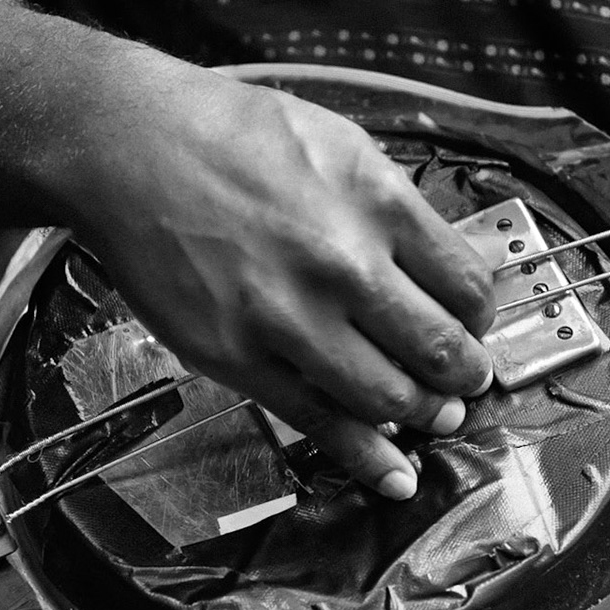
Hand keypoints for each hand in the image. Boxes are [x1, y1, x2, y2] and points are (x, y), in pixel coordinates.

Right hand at [58, 56, 499, 497]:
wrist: (127, 147)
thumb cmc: (225, 135)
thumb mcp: (338, 145)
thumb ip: (394, 209)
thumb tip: (444, 264)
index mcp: (376, 203)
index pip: (468, 285)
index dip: (482, 318)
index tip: (477, 328)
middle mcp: (343, 264)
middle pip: (441, 349)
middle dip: (465, 377)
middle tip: (467, 382)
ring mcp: (290, 317)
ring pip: (390, 396)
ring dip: (424, 415)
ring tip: (433, 415)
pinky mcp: (239, 357)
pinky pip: (319, 421)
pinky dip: (367, 456)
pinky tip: (393, 474)